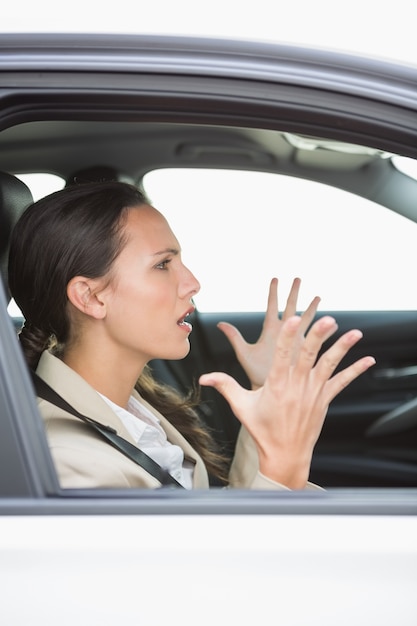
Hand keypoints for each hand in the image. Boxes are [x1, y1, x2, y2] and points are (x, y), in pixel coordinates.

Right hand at [200, 315, 375, 488]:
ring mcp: (313, 393)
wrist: (285, 454)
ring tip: (355, 332)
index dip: (288, 336)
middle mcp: (296, 386)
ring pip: (329, 365)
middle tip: (328, 319)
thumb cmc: (262, 429)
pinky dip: (355, 370)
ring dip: (342, 348)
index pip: (282, 355)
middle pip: (309, 356)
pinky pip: (342, 382)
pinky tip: (368, 359)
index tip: (294, 320)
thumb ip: (224, 385)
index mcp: (276, 385)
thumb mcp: (241, 406)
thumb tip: (202, 377)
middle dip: (319, 336)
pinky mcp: (324, 400)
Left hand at [217, 277, 319, 389]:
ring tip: (318, 297)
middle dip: (294, 293)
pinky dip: (326, 332)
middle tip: (297, 278)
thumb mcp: (244, 353)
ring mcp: (297, 341)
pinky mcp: (307, 352)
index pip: (272, 307)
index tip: (276, 278)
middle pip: (290, 307)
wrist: (269, 392)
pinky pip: (319, 339)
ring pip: (307, 320)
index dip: (274, 293)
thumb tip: (219, 323)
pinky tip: (335, 326)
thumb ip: (234, 337)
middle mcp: (285, 332)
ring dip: (312, 308)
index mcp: (270, 330)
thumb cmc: (255, 373)